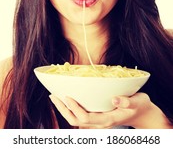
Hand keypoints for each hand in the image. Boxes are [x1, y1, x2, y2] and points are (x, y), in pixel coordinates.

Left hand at [49, 92, 171, 128]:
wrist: (142, 114)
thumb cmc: (140, 106)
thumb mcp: (138, 102)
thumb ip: (127, 102)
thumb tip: (115, 99)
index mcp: (108, 120)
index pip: (85, 118)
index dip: (75, 109)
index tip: (67, 96)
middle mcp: (100, 123)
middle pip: (76, 122)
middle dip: (63, 110)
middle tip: (53, 96)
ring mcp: (98, 122)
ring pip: (76, 121)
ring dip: (64, 110)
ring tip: (55, 97)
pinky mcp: (97, 118)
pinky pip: (80, 118)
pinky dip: (71, 110)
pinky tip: (67, 100)